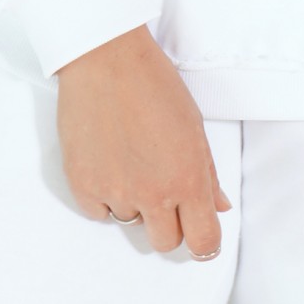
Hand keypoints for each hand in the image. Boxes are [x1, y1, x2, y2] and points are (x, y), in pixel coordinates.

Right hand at [55, 24, 232, 258]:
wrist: (105, 59)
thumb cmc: (152, 83)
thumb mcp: (194, 125)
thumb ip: (208, 174)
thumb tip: (219, 206)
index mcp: (188, 179)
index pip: (203, 242)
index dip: (203, 244)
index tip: (199, 235)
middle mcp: (153, 194)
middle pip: (165, 242)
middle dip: (168, 224)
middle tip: (162, 191)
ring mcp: (116, 193)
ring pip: (130, 221)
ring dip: (133, 201)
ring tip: (131, 157)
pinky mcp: (83, 186)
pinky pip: (99, 212)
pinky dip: (104, 195)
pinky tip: (108, 160)